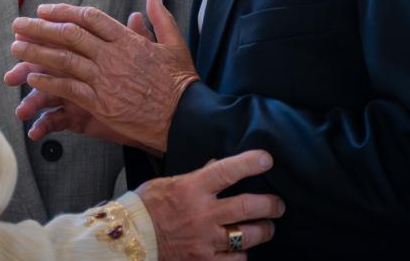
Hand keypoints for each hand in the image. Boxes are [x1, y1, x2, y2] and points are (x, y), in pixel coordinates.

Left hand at [7, 0, 196, 151]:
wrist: (186, 117)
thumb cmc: (182, 82)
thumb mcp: (175, 43)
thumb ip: (160, 18)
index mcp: (127, 40)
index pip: (89, 18)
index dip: (64, 12)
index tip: (45, 9)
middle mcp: (112, 56)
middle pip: (69, 35)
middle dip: (40, 28)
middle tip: (18, 24)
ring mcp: (105, 79)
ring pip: (64, 60)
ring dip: (37, 52)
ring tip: (16, 48)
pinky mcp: (101, 104)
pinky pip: (68, 89)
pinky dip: (49, 82)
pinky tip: (32, 77)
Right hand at [136, 149, 283, 260]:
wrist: (130, 237)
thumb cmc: (147, 206)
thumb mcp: (169, 182)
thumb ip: (197, 175)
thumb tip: (218, 165)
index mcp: (192, 188)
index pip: (228, 171)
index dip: (250, 163)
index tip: (267, 159)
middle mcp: (202, 213)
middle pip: (247, 206)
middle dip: (270, 205)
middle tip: (278, 204)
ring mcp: (205, 240)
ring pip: (247, 235)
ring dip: (263, 230)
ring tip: (266, 227)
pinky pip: (235, 260)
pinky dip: (241, 254)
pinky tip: (240, 248)